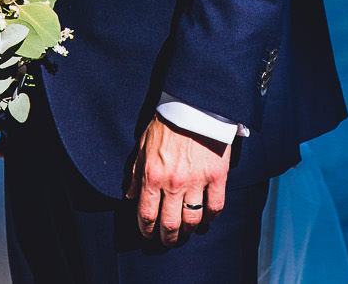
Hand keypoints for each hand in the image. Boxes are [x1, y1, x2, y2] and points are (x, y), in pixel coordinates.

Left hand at [128, 115, 229, 245]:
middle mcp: (173, 182)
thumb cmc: (166, 124)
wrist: (194, 105)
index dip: (147, 230)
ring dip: (188, 232)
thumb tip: (130, 195)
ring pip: (192, 220)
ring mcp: (197, 181)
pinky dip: (210, 218)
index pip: (147, 215)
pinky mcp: (217, 177)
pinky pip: (215, 207)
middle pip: (170, 224)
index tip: (149, 235)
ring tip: (186, 233)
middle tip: (168, 241)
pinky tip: (206, 218)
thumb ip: (135, 172)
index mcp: (152, 175)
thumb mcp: (143, 145)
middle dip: (167, 238)